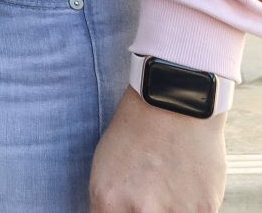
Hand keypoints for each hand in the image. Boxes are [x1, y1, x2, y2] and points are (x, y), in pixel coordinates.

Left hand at [89, 87, 225, 211]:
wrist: (174, 106)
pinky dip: (190, 208)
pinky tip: (186, 186)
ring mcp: (174, 212)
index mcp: (107, 199)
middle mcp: (139, 210)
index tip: (126, 207)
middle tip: (150, 192)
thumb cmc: (134, 132)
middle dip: (143, 211)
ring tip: (167, 187)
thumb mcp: (104, 168)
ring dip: (169, 210)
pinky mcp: (204, 211)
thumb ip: (110, 203)